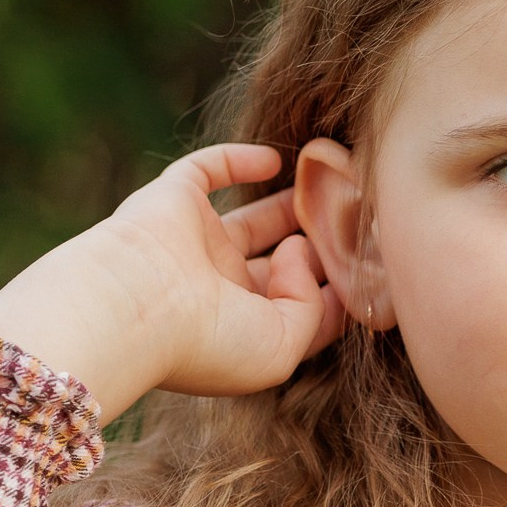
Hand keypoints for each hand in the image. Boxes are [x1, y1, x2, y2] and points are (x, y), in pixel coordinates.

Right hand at [0, 143, 344, 427]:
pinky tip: (275, 161)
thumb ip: (315, 308)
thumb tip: (305, 252)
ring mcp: (197, 244)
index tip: (375, 270)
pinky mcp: (174, 201)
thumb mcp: (283, 347)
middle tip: (361, 224)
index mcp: (243, 333)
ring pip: (255, 219)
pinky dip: (240, 159)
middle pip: (283, 265)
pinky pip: (209, 170)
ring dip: (292, 206)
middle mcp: (221, 291)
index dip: (336, 291)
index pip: (299, 310)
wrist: (131, 309)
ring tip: (334, 190)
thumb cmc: (206, 342)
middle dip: (321, 248)